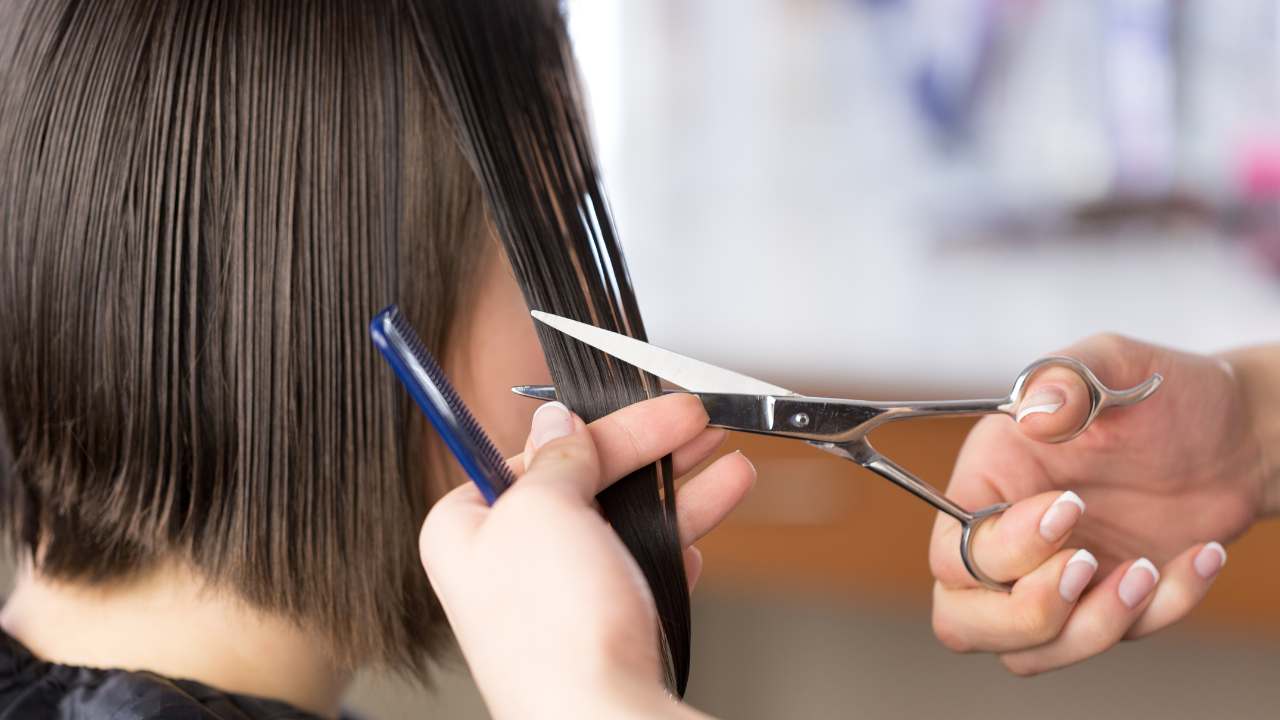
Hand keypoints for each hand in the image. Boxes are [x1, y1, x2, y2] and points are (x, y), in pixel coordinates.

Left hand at [420, 394, 751, 718]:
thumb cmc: (553, 633)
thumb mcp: (545, 507)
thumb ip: (556, 456)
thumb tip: (556, 421)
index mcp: (467, 528)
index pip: (531, 452)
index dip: (595, 427)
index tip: (649, 405)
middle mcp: (505, 564)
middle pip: (584, 483)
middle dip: (649, 451)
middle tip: (697, 424)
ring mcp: (553, 599)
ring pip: (622, 524)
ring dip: (679, 492)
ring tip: (728, 469)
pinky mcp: (596, 629)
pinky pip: (639, 572)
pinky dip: (674, 548)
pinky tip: (703, 536)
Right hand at [929, 334, 1273, 675]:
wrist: (1238, 434)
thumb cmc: (1163, 392)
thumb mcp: (1115, 362)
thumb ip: (1069, 376)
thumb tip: (1036, 407)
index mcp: (989, 480)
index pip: (952, 550)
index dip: (1002, 549)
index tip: (1072, 506)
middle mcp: (1007, 538)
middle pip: (961, 621)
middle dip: (1024, 615)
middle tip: (1086, 566)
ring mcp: (1053, 579)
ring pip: (1027, 653)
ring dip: (1091, 628)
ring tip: (1147, 570)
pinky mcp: (1104, 604)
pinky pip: (1112, 641)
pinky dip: (1161, 610)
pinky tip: (1198, 557)